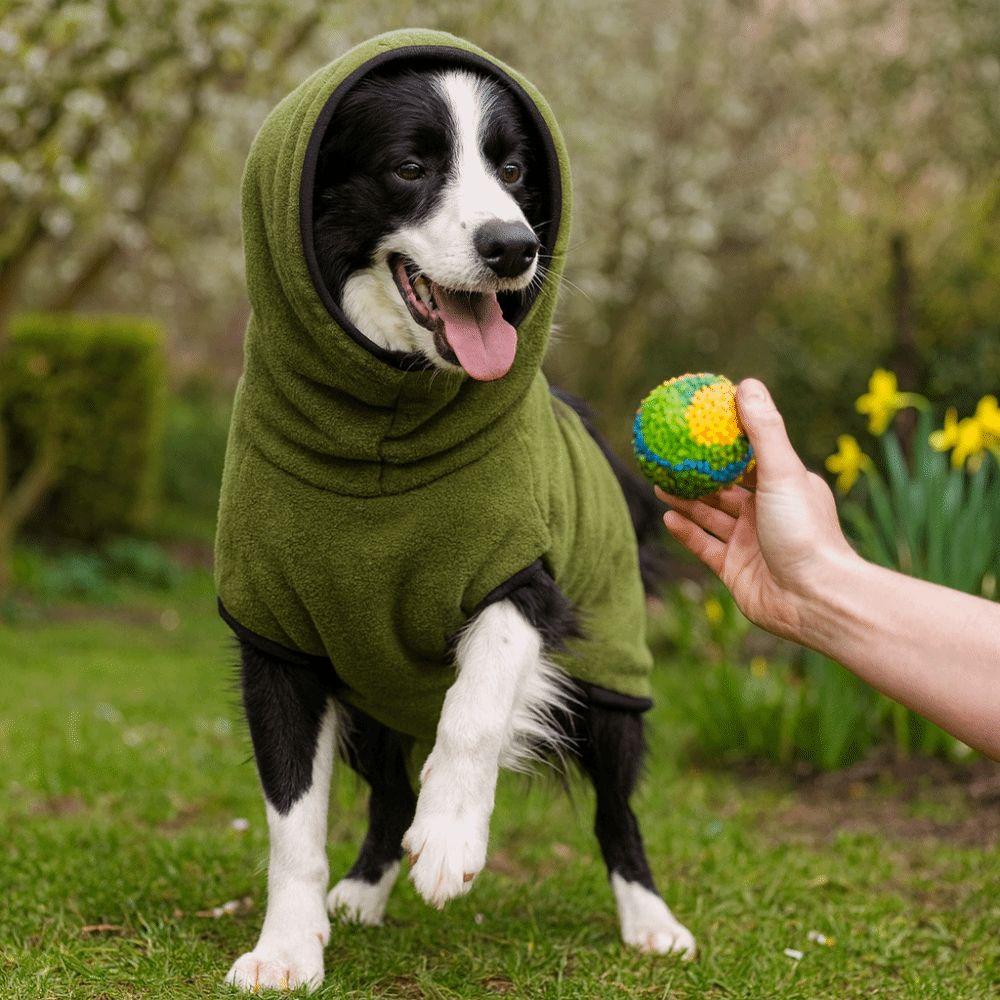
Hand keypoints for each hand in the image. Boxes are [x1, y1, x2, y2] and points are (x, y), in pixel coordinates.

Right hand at [657, 379, 855, 641]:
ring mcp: (749, 543)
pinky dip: (686, 531)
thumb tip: (746, 383)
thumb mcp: (782, 472)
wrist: (814, 598)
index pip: (750, 456)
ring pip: (710, 516)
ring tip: (658, 483)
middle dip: (698, 473)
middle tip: (669, 455)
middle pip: (725, 488)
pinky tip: (667, 517)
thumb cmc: (804, 530)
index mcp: (783, 487)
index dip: (726, 440)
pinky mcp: (734, 570)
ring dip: (686, 500)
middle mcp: (766, 514)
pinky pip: (704, 546)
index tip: (700, 422)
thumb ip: (764, 429)